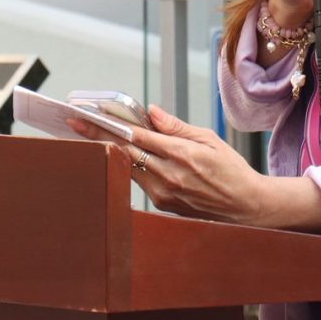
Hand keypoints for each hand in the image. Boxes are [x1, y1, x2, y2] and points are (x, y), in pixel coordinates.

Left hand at [67, 104, 265, 223]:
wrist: (245, 207)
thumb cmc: (231, 170)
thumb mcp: (209, 140)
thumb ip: (176, 127)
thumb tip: (151, 112)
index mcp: (182, 155)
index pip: (136, 136)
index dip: (109, 124)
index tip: (88, 115)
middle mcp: (168, 176)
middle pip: (123, 152)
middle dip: (97, 136)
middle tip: (75, 123)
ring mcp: (163, 193)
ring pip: (128, 167)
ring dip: (110, 151)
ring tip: (94, 135)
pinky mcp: (162, 204)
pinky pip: (139, 180)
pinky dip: (130, 165)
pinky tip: (125, 154)